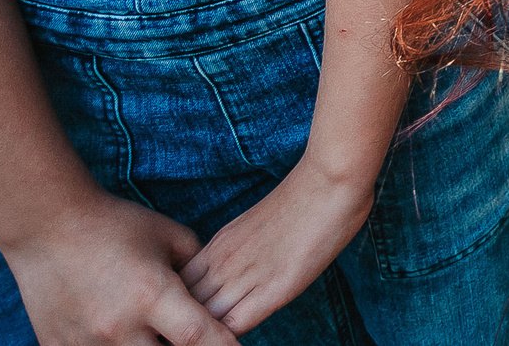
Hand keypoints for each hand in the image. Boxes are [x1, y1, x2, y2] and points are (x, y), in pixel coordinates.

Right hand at [0, 189, 237, 345]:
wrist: (46, 225)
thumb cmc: (114, 224)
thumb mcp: (168, 236)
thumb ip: (197, 268)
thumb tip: (215, 292)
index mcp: (152, 295)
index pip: (198, 337)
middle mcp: (120, 327)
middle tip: (189, 334)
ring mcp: (86, 342)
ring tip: (151, 329)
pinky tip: (117, 330)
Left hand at [182, 159, 371, 334]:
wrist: (329, 179)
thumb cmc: (305, 196)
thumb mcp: (256, 224)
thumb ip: (240, 250)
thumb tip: (240, 273)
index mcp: (218, 245)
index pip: (179, 287)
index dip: (181, 306)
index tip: (190, 318)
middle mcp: (223, 262)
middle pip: (184, 307)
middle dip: (185, 323)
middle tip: (189, 335)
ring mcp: (245, 275)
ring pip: (203, 320)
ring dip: (204, 332)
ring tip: (209, 341)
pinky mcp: (273, 289)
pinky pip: (234, 325)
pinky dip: (227, 338)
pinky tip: (230, 341)